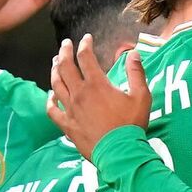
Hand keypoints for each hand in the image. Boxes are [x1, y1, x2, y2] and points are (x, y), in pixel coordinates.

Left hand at [47, 35, 150, 159]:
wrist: (119, 153)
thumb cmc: (131, 125)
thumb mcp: (141, 97)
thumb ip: (136, 73)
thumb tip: (133, 54)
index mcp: (97, 85)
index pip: (86, 58)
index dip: (85, 45)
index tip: (86, 39)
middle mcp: (80, 94)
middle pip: (65, 67)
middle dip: (64, 52)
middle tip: (65, 44)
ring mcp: (71, 110)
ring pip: (56, 85)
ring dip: (55, 71)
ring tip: (55, 63)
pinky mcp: (67, 125)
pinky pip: (53, 111)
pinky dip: (50, 101)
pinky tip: (50, 96)